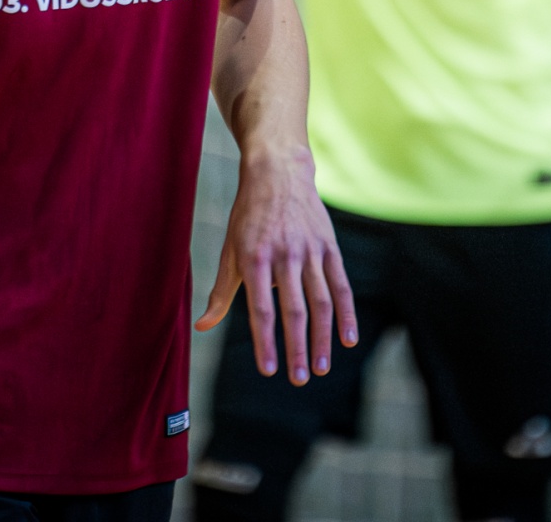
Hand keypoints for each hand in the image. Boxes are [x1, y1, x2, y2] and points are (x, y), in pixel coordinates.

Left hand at [195, 144, 356, 383]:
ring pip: (321, 302)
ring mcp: (310, 251)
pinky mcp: (329, 247)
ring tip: (322, 368)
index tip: (269, 370)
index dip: (266, 341)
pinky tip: (348, 339)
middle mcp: (284, 255)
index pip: (261, 309)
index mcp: (255, 257)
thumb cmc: (248, 215)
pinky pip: (341, 285)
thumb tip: (202, 326)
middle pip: (294, 310)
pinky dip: (347, 313)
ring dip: (323, 338)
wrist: (278, 171)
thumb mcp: (230, 249)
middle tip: (300, 379)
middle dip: (297, 347)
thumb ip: (221, 292)